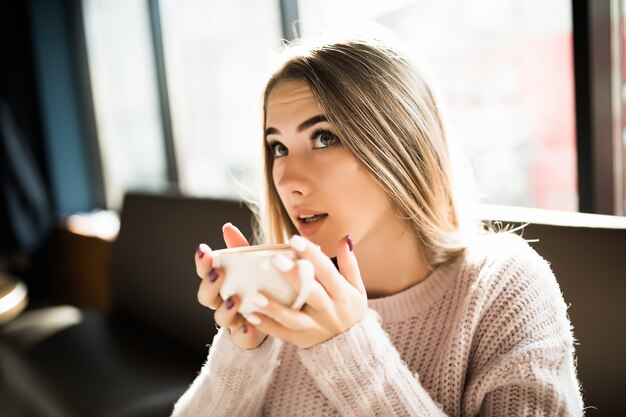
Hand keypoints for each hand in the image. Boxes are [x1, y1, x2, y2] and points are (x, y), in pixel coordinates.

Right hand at [195, 223, 266, 349]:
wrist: (273, 316)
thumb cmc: (256, 285)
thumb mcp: (251, 265)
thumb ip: (240, 248)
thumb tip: (227, 226)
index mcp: (220, 283)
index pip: (205, 272)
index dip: (202, 263)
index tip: (203, 249)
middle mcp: (220, 302)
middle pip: (205, 296)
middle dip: (209, 285)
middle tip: (218, 274)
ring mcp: (232, 319)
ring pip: (220, 318)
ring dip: (225, 309)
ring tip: (234, 300)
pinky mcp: (245, 334)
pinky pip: (241, 336)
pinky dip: (243, 332)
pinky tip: (248, 325)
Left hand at [246, 235, 367, 348]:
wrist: (352, 348)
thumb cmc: (350, 311)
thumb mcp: (357, 289)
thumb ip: (349, 264)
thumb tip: (345, 239)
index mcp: (342, 294)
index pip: (327, 272)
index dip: (312, 256)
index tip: (295, 240)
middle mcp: (329, 311)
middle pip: (310, 293)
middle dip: (294, 277)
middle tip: (276, 260)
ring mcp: (315, 327)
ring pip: (293, 318)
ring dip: (274, 307)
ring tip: (256, 295)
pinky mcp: (301, 340)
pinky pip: (282, 334)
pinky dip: (267, 325)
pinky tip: (250, 315)